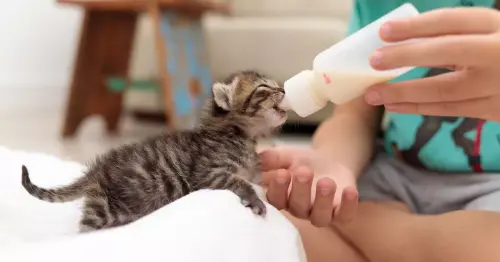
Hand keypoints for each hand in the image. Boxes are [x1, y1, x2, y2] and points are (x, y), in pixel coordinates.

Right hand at [259, 147, 358, 226]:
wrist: (329, 164)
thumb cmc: (302, 162)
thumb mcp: (286, 156)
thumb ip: (271, 158)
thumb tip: (256, 157)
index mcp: (283, 197)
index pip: (276, 199)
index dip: (278, 189)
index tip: (281, 173)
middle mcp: (300, 209)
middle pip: (297, 207)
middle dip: (300, 190)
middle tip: (303, 172)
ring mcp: (321, 214)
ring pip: (320, 216)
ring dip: (323, 200)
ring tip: (326, 181)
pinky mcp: (341, 213)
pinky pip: (344, 216)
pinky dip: (348, 206)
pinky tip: (349, 191)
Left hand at [364, 7, 499, 120]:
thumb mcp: (490, 34)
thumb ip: (459, 35)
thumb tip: (405, 40)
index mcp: (498, 27)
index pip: (452, 20)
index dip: (416, 25)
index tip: (384, 30)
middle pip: (447, 52)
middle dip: (406, 56)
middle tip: (373, 60)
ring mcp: (499, 85)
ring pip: (444, 90)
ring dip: (404, 92)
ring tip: (372, 93)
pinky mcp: (496, 109)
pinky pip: (450, 110)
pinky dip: (418, 108)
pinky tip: (394, 105)